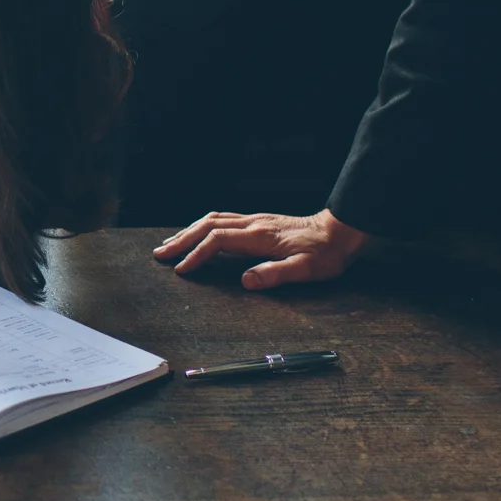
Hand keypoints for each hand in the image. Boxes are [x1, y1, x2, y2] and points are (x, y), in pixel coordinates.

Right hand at [153, 209, 368, 288]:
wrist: (340, 230)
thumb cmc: (325, 252)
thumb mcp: (306, 269)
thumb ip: (275, 274)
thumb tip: (246, 281)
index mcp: (259, 236)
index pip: (217, 242)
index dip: (196, 255)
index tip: (181, 270)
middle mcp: (253, 224)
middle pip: (207, 227)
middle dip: (181, 240)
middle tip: (160, 254)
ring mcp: (255, 220)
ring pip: (213, 219)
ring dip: (189, 231)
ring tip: (171, 243)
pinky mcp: (259, 221)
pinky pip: (223, 219)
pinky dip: (204, 226)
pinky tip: (199, 232)